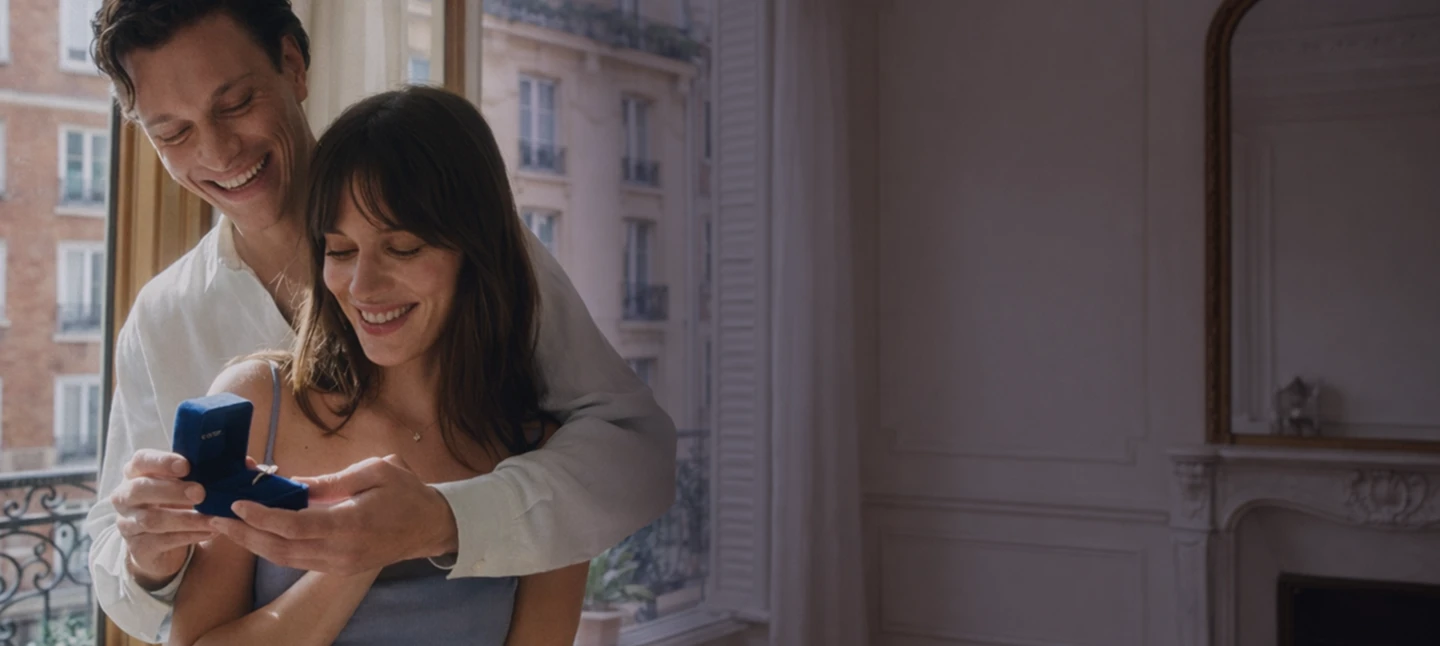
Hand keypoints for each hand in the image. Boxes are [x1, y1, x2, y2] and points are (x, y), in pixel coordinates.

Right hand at [111, 449, 250, 588]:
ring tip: (212, 518)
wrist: (157, 543)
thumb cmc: (175, 502)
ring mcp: (128, 523)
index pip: (141, 460)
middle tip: (201, 492)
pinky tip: (210, 532)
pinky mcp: (138, 547)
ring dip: (185, 518)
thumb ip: (214, 472)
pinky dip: (188, 536)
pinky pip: (162, 541)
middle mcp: (125, 496)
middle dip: (172, 490)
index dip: (161, 461)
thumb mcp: (189, 483)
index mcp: (136, 473)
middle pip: (140, 489)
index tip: (186, 465)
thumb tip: (250, 464)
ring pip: (152, 519)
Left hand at [209, 455, 458, 574]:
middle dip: (245, 534)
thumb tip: (293, 484)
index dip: (263, 516)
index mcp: (350, 524)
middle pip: (281, 548)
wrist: (433, 526)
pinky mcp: (338, 567)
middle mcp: (340, 551)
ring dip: (253, 544)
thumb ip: (332, 480)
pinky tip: (256, 535)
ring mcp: (339, 563)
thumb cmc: (408, 492)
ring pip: (285, 559)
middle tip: (214, 519)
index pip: (295, 525)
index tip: (239, 503)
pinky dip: (273, 549)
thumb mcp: (375, 471)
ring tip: (226, 528)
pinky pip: (297, 561)